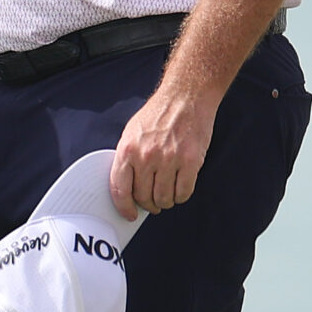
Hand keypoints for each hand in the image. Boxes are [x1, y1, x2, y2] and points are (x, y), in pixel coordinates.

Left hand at [109, 90, 218, 219]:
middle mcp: (147, 156)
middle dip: (149, 204)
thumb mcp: (132, 132)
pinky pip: (183, 193)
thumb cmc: (159, 114)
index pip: (120, 189)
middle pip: (144, 197)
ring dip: (166, 201)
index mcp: (128, 149)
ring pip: (164, 199)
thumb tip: (126, 187)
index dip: (124, 207)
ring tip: (167, 192)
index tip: (130, 214)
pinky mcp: (191, 162)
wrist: (186, 97)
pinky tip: (180, 186)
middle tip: (153, 201)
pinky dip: (181, 195)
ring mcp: (169, 160)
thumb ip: (127, 159)